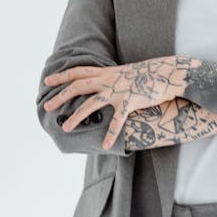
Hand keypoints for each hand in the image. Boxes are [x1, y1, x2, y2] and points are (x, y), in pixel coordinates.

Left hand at [43, 56, 195, 148]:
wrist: (169, 72)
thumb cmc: (149, 75)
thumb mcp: (126, 73)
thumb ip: (112, 78)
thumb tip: (101, 84)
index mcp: (107, 72)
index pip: (79, 71)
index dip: (62, 75)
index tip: (47, 80)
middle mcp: (109, 79)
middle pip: (79, 85)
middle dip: (61, 96)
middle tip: (47, 106)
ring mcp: (119, 90)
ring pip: (92, 103)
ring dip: (77, 116)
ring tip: (66, 128)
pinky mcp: (131, 101)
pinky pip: (118, 119)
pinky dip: (111, 133)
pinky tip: (104, 145)